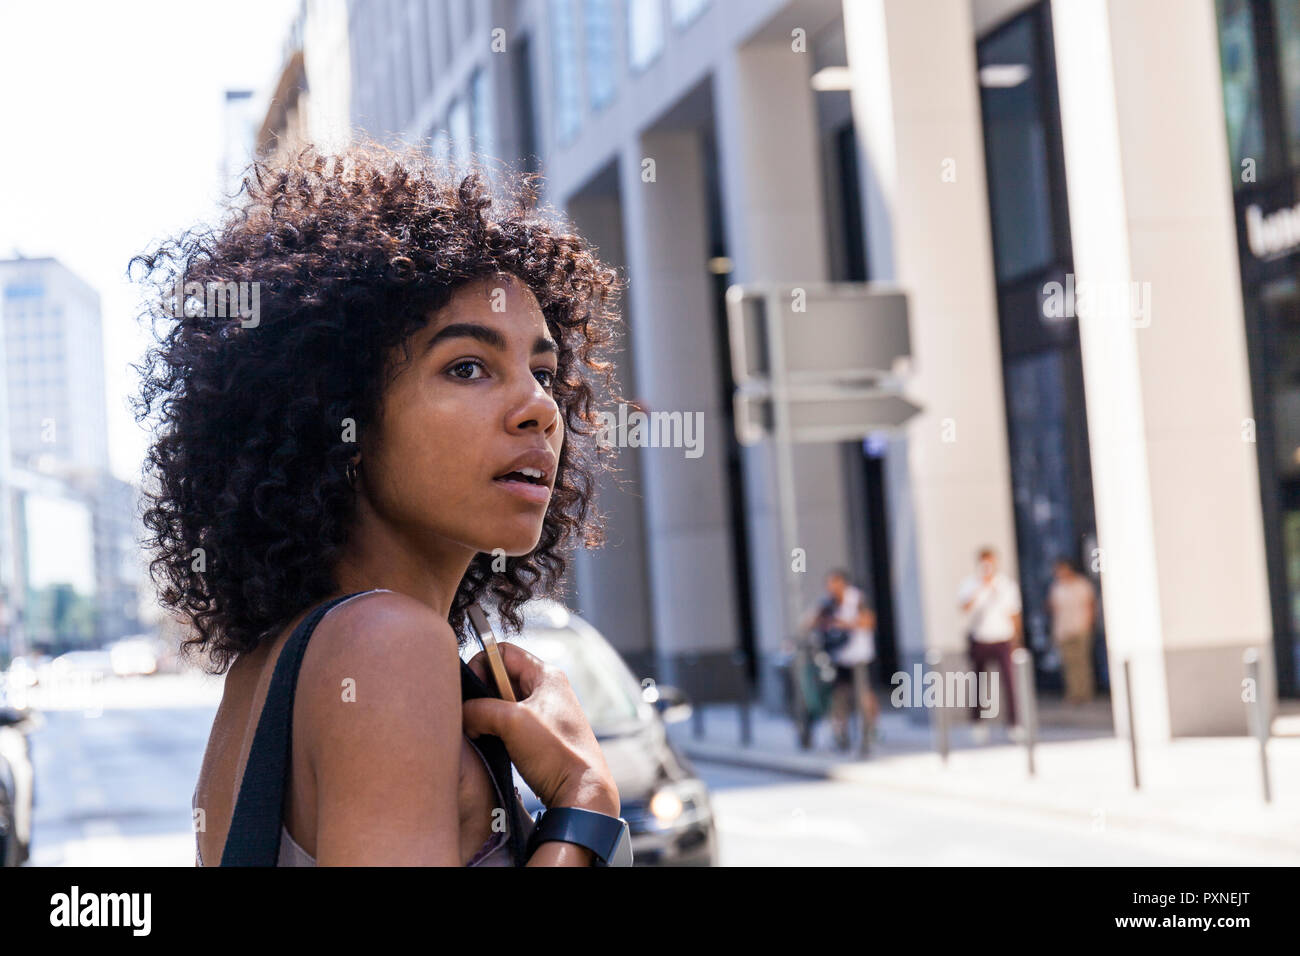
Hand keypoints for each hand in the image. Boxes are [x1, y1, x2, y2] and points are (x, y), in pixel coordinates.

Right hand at [461, 641, 618, 816]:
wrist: (580, 791)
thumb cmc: (556, 752)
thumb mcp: (511, 722)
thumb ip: (479, 709)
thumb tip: (462, 713)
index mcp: (546, 675)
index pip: (502, 651)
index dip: (481, 664)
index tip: (472, 689)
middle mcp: (546, 689)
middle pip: (500, 677)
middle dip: (482, 694)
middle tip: (473, 714)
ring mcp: (543, 713)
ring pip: (502, 703)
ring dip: (486, 716)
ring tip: (481, 731)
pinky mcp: (538, 736)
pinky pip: (508, 724)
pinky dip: (494, 730)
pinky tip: (490, 743)